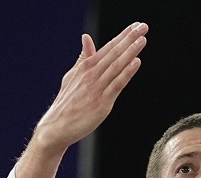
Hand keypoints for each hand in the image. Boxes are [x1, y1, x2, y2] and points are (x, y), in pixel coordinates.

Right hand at [31, 22, 147, 153]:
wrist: (57, 127)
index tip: (135, 26)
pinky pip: (116, 85)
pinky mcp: (102, 103)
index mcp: (85, 67)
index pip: (107, 48)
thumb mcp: (72, 76)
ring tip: (142, 39)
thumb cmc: (66, 104)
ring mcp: (96, 89)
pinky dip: (126, 73)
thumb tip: (86, 38)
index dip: (122, 36)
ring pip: (116, 66)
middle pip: (113, 53)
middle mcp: (91, 75)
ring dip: (130, 52)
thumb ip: (83, 58)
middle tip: (142, 27)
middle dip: (129, 39)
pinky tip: (135, 63)